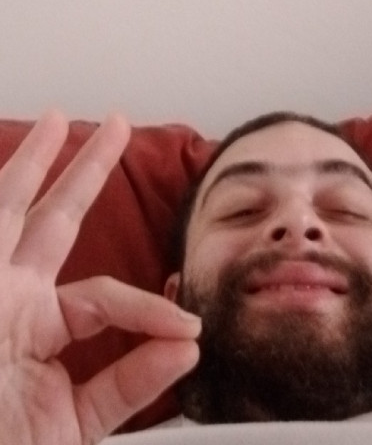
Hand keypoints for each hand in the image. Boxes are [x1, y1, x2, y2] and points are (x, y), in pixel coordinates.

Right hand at [0, 111, 200, 444]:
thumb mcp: (74, 425)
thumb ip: (127, 384)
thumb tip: (187, 346)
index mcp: (40, 328)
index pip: (104, 296)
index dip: (149, 307)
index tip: (190, 331)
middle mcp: (11, 299)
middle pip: (53, 220)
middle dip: (85, 172)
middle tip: (115, 126)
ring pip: (9, 209)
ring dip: (32, 163)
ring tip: (56, 120)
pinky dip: (5, 193)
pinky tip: (23, 150)